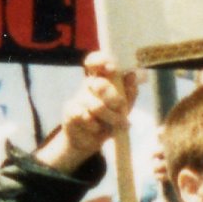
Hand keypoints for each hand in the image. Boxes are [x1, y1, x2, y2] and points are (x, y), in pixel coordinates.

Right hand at [48, 55, 135, 172]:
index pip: (96, 61)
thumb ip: (130, 92)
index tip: (112, 69)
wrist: (89, 141)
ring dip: (111, 118)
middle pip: (100, 84)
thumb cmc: (109, 119)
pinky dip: (96, 126)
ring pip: (96, 106)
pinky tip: (97, 128)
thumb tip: (132, 75)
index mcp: (102, 78)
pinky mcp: (70, 111)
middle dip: (114, 99)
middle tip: (121, 108)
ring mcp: (78, 97)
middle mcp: (89, 84)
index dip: (102, 61)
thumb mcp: (124, 107)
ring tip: (119, 125)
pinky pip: (86, 117)